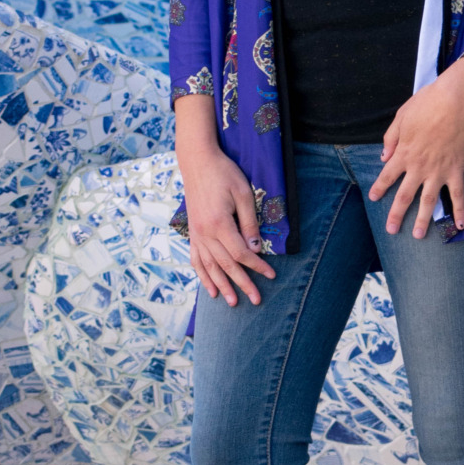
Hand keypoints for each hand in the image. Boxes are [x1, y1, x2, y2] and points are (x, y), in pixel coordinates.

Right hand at [174, 95, 275, 306]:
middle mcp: (205, 233)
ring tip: (231, 302)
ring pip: (209, 267)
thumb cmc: (224, 174)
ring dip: (221, 286)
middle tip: (256, 300)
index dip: (257, 267)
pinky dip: (202, 276)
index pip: (241, 253)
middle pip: (226, 265)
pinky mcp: (192, 232)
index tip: (271, 275)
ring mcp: (196, 234)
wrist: (197, 162)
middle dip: (242, 284)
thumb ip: (249, 223)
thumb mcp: (243, 194)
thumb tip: (255, 249)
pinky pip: (196, 259)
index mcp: (219, 224)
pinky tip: (208, 289)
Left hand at [370, 56, 463, 238]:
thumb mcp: (401, 116)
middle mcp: (418, 167)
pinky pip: (458, 195)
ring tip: (419, 236)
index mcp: (403, 153)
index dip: (379, 188)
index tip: (373, 198)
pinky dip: (460, 211)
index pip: (387, 176)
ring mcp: (438, 172)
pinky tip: (461, 225)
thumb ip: (391, 138)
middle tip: (391, 230)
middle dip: (396, 214)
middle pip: (404, 196)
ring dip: (423, 220)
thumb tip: (383, 157)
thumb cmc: (427, 103)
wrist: (455, 101)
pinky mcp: (456, 170)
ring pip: (429, 201)